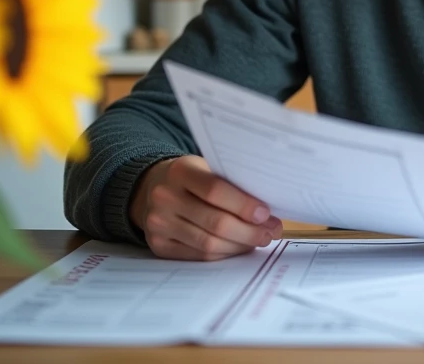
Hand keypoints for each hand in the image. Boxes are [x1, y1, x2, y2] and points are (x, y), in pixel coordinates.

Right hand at [130, 155, 282, 260]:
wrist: (152, 188)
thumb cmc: (190, 177)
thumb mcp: (206, 167)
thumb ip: (230, 183)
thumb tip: (267, 210)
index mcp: (179, 171)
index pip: (215, 190)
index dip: (243, 205)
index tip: (266, 213)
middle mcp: (164, 198)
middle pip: (215, 222)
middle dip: (249, 231)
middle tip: (271, 231)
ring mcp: (158, 224)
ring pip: (209, 243)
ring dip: (240, 245)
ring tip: (259, 239)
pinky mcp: (158, 245)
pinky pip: (199, 256)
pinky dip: (224, 253)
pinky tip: (239, 247)